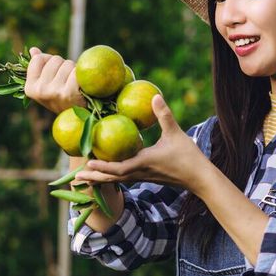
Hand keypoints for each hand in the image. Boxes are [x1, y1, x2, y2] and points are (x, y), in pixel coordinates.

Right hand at [24, 46, 85, 113]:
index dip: (48, 61)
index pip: (38, 59)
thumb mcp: (45, 84)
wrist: (77, 118)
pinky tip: (81, 86)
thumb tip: (33, 50)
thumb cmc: (60, 97)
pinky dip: (81, 75)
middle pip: (55, 60)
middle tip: (66, 81)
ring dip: (73, 70)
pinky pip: (77, 71)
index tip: (53, 72)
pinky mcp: (70, 92)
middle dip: (62, 66)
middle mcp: (41, 91)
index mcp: (30, 88)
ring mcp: (55, 92)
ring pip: (67, 64)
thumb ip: (38, 67)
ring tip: (73, 84)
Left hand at [75, 94, 211, 192]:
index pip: (119, 168)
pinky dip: (111, 177)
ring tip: (82, 178)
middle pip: (112, 178)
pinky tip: (103, 173)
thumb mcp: (176, 133)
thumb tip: (155, 96)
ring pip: (116, 180)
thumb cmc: (189, 156)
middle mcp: (140, 172)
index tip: (87, 164)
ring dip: (99, 179)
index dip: (103, 167)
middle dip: (94, 178)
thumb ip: (164, 115)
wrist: (200, 179)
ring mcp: (142, 177)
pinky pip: (124, 178)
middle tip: (74, 177)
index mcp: (144, 163)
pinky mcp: (146, 177)